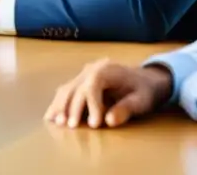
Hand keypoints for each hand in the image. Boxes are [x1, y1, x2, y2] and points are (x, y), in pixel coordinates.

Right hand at [44, 59, 172, 128]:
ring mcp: (84, 74)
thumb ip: (126, 108)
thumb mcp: (142, 100)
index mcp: (107, 69)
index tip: (95, 124)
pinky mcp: (81, 82)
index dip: (91, 105)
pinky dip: (59, 103)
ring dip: (60, 105)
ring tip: (55, 122)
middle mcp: (92, 68)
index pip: (92, 85)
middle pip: (76, 87)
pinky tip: (51, 115)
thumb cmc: (144, 89)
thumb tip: (109, 121)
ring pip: (67, 88)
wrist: (146, 79)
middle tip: (71, 127)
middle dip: (72, 107)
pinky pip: (66, 90)